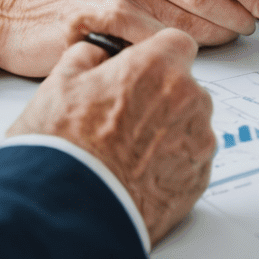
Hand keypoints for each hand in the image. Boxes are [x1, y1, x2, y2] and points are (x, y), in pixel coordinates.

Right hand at [8, 28, 214, 245]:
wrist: (62, 215)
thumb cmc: (61, 149)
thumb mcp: (59, 84)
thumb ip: (87, 56)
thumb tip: (97, 53)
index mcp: (157, 66)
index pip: (176, 43)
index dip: (158, 57)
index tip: (143, 71)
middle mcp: (188, 98)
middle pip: (186, 86)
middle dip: (162, 97)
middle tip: (126, 120)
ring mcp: (198, 141)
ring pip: (191, 125)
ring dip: (169, 132)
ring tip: (128, 154)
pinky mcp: (198, 181)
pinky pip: (191, 162)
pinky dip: (172, 166)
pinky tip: (138, 176)